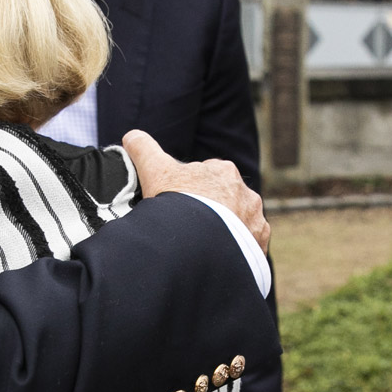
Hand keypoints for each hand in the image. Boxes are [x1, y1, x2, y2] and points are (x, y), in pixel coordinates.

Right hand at [123, 130, 268, 252]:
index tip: (177, 204)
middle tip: (188, 226)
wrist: (197, 246)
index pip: (206, 177)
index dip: (189, 190)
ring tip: (202, 244)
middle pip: (224, 201)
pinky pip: (249, 246)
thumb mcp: (154, 171)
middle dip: (209, 210)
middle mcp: (246, 194)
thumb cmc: (177, 205)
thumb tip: (131, 135)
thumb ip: (144, 150)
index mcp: (224, 172)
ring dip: (225, 230)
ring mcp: (255, 220)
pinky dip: (236, 250)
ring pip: (238, 223)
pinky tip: (218, 256)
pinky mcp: (259, 244)